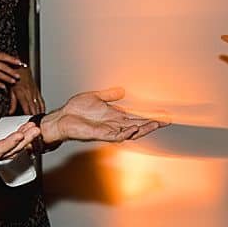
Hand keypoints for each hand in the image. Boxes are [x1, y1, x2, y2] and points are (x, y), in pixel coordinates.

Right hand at [0, 120, 38, 167]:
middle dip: (23, 142)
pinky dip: (16, 141)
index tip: (20, 135)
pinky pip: (5, 149)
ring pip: (8, 151)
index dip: (8, 144)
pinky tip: (23, 132)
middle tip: (36, 130)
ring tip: (33, 128)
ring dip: (23, 141)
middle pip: (6, 152)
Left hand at [9, 65, 42, 115]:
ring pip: (38, 104)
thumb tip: (10, 112)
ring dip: (40, 112)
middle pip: (33, 107)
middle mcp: (29, 93)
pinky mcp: (37, 91)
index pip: (26, 107)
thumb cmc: (14, 79)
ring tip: (41, 120)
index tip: (29, 120)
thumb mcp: (11, 91)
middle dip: (35, 116)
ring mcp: (34, 92)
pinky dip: (42, 106)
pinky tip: (43, 111)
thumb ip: (12, 103)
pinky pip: (41, 100)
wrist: (21, 69)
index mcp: (22, 94)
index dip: (28, 114)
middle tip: (36, 123)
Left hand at [40, 87, 168, 145]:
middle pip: (138, 126)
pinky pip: (115, 136)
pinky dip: (125, 132)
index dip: (149, 116)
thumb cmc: (76, 110)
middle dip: (152, 124)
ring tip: (154, 124)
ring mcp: (108, 130)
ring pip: (130, 132)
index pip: (136, 117)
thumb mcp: (96, 97)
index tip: (163, 115)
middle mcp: (113, 125)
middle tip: (166, 121)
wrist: (62, 117)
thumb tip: (122, 91)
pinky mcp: (99, 134)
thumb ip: (109, 95)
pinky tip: (133, 127)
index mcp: (114, 116)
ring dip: (142, 129)